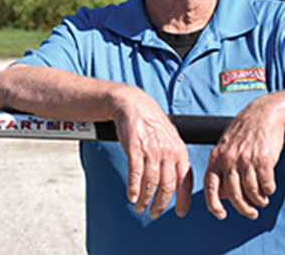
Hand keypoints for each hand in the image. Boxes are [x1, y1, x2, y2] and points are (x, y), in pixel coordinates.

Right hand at [113, 87, 192, 217]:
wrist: (133, 104)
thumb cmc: (151, 120)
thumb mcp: (170, 137)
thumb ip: (174, 157)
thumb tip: (176, 179)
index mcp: (179, 150)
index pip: (185, 181)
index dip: (183, 200)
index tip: (181, 212)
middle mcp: (167, 152)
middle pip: (167, 187)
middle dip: (161, 204)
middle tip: (154, 212)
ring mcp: (151, 151)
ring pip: (150, 184)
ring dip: (145, 199)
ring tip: (140, 207)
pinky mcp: (134, 149)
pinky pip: (135, 175)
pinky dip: (133, 189)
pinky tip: (131, 196)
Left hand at [204, 92, 284, 220]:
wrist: (263, 113)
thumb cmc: (243, 131)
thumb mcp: (225, 147)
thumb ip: (221, 168)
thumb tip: (220, 194)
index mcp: (216, 156)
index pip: (210, 185)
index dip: (213, 203)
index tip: (220, 215)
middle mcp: (229, 159)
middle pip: (233, 195)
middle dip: (243, 208)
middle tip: (251, 213)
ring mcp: (246, 159)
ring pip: (251, 192)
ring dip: (258, 200)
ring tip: (261, 200)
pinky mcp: (264, 159)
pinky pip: (266, 185)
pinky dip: (268, 190)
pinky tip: (269, 187)